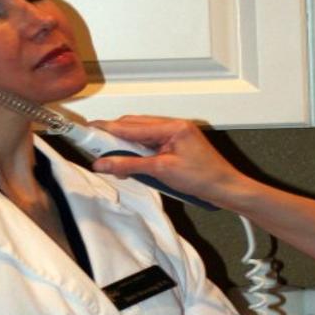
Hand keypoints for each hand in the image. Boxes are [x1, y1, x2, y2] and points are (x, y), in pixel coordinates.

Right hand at [88, 116, 245, 206]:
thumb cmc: (204, 178)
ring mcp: (173, 135)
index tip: (89, 130)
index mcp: (171, 126)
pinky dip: (136, 154)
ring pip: (139, 136)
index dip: (107, 128)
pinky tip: (131, 165)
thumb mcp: (161, 171)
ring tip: (114, 161)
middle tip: (96, 149)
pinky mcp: (173, 146)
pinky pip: (147, 145)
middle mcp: (172, 126)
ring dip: (125, 147)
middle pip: (132, 127)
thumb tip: (105, 163)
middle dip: (113, 137)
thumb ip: (129, 165)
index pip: (130, 126)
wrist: (225, 188)